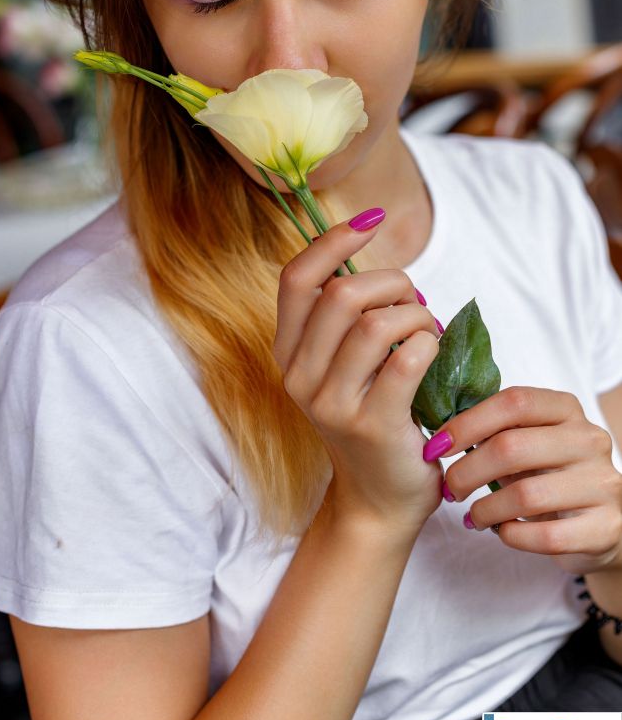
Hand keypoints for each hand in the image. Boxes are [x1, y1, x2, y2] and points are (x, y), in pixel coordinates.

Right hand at [273, 213, 442, 538]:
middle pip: (342, 295)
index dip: (333, 241)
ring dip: (416, 315)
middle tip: (415, 302)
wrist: (380, 498)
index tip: (371, 221)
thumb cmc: (371, 415)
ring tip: (427, 330)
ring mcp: (331, 403)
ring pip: (377, 323)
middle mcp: (299, 375)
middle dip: (393, 283)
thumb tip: (369, 243)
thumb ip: (347, 313)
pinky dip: (429, 342)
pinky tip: (433, 351)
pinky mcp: (371, 424)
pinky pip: (407, 359)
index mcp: (287, 351)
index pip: (296, 278)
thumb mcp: (342, 363)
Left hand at [434, 386, 621, 574]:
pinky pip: (546, 536)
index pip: (514, 402)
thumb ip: (494, 430)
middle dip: (467, 471)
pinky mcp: (605, 527)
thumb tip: (440, 433)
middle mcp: (589, 440)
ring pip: (526, 495)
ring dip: (486, 509)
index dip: (468, 423)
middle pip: (511, 447)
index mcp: (566, 410)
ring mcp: (602, 484)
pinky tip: (503, 532)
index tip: (438, 445)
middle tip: (450, 488)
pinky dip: (513, 536)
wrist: (599, 524)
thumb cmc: (548, 475)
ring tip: (473, 517)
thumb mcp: (527, 443)